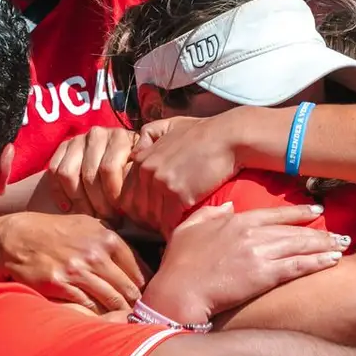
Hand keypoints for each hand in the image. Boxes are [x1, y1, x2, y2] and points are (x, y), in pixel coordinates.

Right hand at [0, 212, 145, 312]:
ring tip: (126, 321)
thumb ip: (112, 238)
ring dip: (120, 313)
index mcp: (107, 238)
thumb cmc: (56, 231)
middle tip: (142, 315)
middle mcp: (95, 254)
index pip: (139, 268)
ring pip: (111, 300)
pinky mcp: (60, 285)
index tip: (151, 296)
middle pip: (128, 288)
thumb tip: (140, 258)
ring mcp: (78, 270)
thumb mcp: (87, 224)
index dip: (147, 285)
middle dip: (137, 303)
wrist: (18, 237)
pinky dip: (97, 316)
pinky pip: (88, 307)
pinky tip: (102, 321)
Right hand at [41, 126, 137, 220]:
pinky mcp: (63, 147)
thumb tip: (133, 186)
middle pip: (89, 174)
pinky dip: (60, 193)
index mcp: (119, 137)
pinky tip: (69, 208)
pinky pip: (54, 171)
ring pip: (68, 174)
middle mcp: (97, 134)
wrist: (117, 154)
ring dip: (78, 200)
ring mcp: (78, 139)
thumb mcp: (141, 168)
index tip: (118, 211)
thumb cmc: (132, 169)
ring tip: (90, 214)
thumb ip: (137, 174)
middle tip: (105, 218)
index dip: (112, 194)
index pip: (109, 169)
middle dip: (97, 202)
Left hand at [121, 113, 240, 233]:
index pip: (126, 196)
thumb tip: (135, 154)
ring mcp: (162, 183)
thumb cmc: (204, 132)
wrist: (228, 137)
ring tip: (174, 228)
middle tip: (164, 226)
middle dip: (149, 221)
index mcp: (142, 159)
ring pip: (153, 218)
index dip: (138, 210)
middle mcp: (147, 171)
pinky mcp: (179, 194)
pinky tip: (183, 229)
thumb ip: (149, 136)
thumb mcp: (169, 126)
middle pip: (138, 210)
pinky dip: (175, 228)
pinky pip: (170, 221)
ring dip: (163, 227)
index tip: (152, 215)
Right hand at [141, 203, 348, 325]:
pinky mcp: (264, 275)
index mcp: (236, 221)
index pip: (275, 214)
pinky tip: (332, 260)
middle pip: (294, 230)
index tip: (317, 212)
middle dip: (320, 231)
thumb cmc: (178, 263)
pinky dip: (317, 262)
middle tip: (340, 232)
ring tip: (343, 245)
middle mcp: (252, 233)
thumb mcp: (187, 229)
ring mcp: (260, 253)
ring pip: (300, 246)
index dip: (299, 213)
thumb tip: (228, 208)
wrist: (179, 290)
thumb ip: (209, 214)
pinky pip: (297, 266)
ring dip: (325, 245)